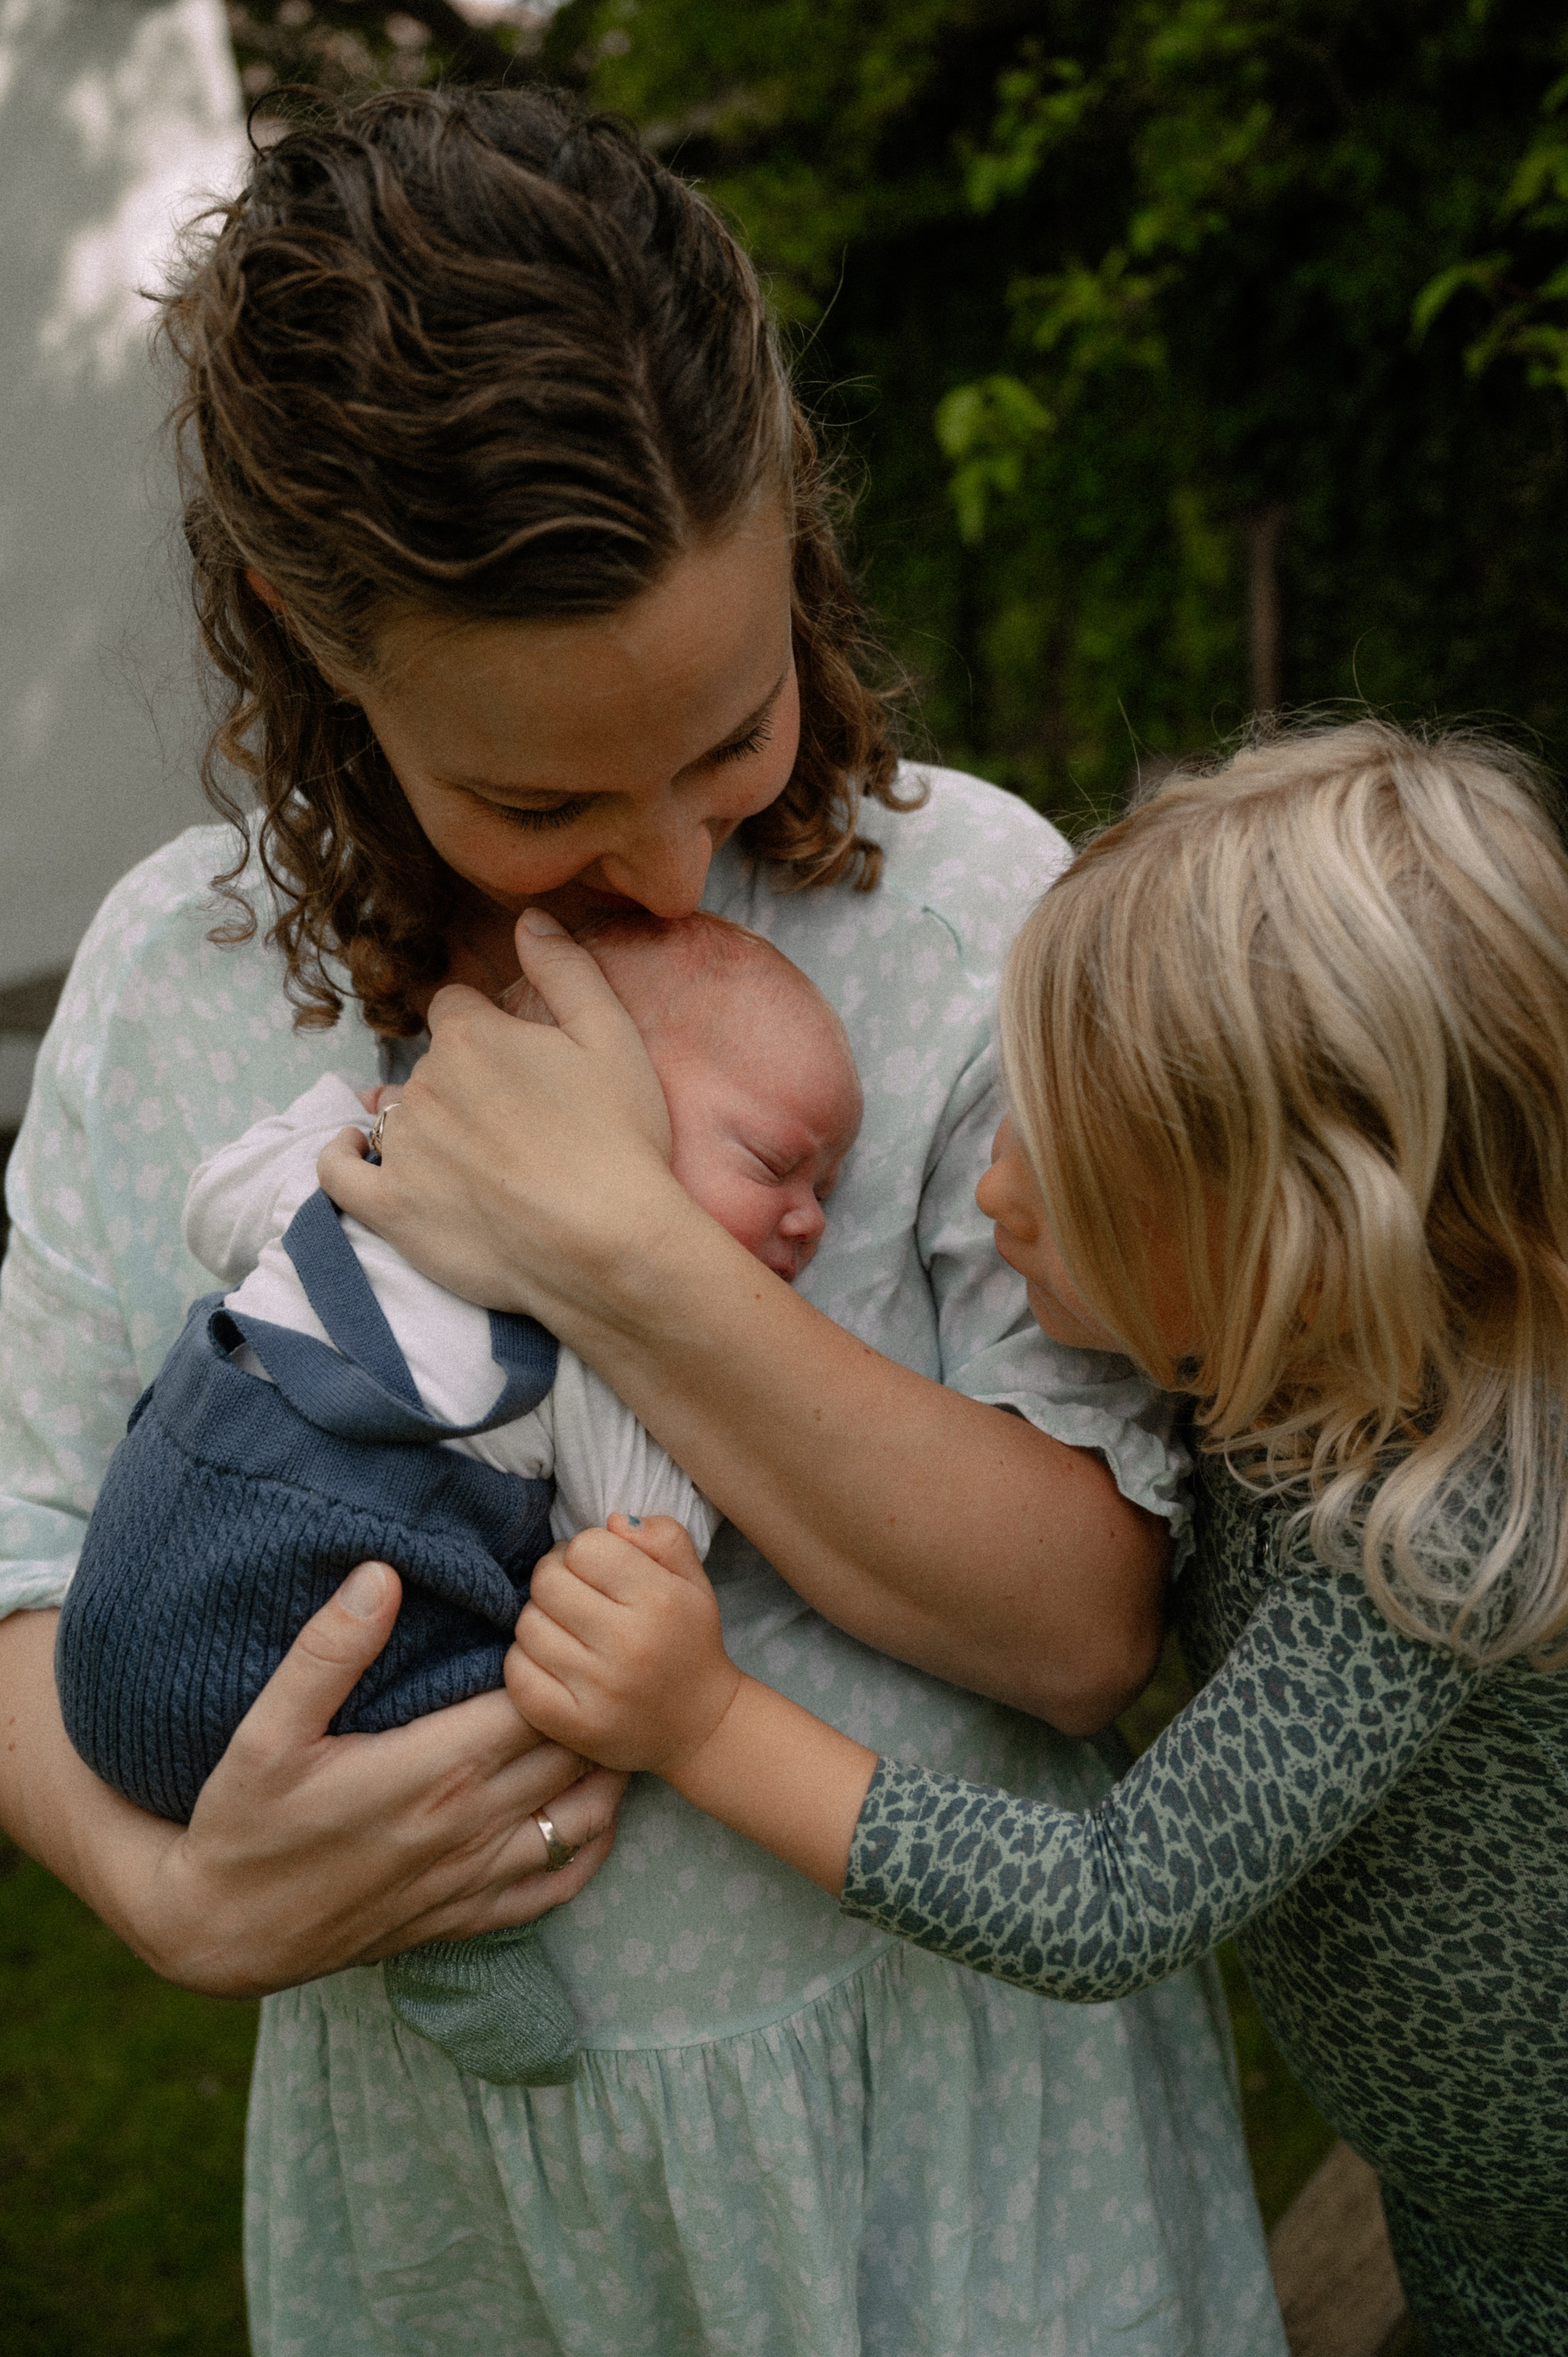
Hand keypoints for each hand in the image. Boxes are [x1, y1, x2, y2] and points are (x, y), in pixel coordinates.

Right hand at [74, 1563, 624, 1996]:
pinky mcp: (466, 1918)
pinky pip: (556, 1886)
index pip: (537, 1702)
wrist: (223, 1933)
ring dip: (602, 1771)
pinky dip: (587, 1847)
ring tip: (600, 1723)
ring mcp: (474, 1878)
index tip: (553, 1627)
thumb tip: (381, 1574)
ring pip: (582, 1819)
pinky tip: (588, 1812)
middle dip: (590, 1705)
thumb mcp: (265, 1730)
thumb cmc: (244, 1823)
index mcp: (433, 1769)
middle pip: (570, 1753)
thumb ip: (328, 1651)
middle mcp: (469, 1825)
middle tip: (594, 1663)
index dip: (558, 1660)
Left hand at [317, 910, 680, 1318]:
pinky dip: (343, 1157)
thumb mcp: (612, 1036)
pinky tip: (355, 1150)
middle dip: (463, 1085)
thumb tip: (530, 919)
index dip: (486, 1032)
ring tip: (474, 1160)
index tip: (516, 1064)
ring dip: (423, 1127)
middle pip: (430, 1067)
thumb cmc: (618, 1140)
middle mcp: (425, 1084)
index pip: (455, 1009)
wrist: (606, 1245)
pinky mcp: (390, 1208)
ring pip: (395, 1116)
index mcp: (472, 1036)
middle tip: (516, 1126)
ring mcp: (402, 1148)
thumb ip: (567, 969)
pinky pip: (338, 1172)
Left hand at [507, 1516, 742, 1774]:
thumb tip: (612, 1522)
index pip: (584, 1548)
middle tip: (573, 1593)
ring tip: (566, 1629)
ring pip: (528, 1626)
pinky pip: (518, 1675)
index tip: (596, 1568)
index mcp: (659, 1600)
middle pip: (547, 1583)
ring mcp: (599, 1689)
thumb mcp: (693, 1581)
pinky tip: (552, 1660)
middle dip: (555, 1579)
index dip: (584, 1552)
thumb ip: (662, 1537)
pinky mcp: (574, 1725)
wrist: (702, 1727)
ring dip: (540, 1620)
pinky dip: (526, 1661)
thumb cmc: (689, 1643)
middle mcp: (628, 1644)